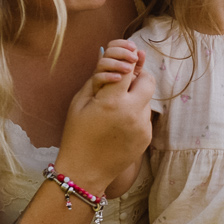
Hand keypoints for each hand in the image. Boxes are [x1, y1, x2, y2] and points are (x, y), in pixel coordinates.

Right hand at [57, 40, 150, 192]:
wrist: (85, 171)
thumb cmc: (76, 134)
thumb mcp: (79, 102)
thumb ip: (98, 77)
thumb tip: (109, 54)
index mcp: (112, 102)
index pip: (129, 68)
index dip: (128, 57)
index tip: (128, 52)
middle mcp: (132, 113)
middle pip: (148, 80)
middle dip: (138, 74)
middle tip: (125, 76)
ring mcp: (143, 126)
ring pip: (147, 98)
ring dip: (136, 95)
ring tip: (116, 106)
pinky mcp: (147, 137)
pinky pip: (145, 116)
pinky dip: (136, 112)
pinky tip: (119, 122)